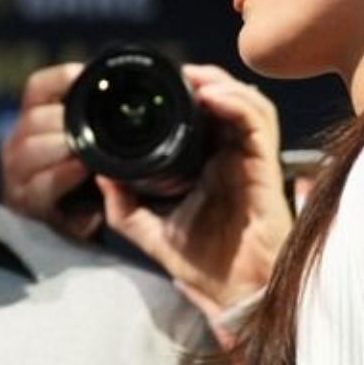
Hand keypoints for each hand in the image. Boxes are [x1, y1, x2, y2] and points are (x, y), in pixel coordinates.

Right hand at [0, 62, 104, 242]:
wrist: (75, 234)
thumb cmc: (86, 183)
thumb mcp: (88, 144)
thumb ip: (95, 118)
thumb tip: (134, 84)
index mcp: (33, 121)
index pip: (38, 87)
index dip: (62, 77)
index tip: (88, 76)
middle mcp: (17, 143)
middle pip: (35, 117)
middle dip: (67, 119)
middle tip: (99, 123)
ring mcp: (16, 174)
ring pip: (32, 147)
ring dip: (65, 145)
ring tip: (91, 150)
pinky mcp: (25, 204)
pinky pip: (41, 184)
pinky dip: (63, 175)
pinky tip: (84, 170)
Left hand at [96, 65, 291, 317]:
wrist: (233, 292)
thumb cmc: (202, 263)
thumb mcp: (150, 230)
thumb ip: (123, 204)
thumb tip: (99, 175)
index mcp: (209, 164)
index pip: (205, 115)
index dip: (187, 92)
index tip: (156, 84)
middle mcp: (233, 156)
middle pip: (228, 99)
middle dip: (204, 79)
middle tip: (175, 73)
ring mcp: (250, 159)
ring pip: (247, 102)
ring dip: (221, 83)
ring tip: (193, 79)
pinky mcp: (264, 166)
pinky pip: (258, 123)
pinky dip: (237, 103)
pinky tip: (212, 98)